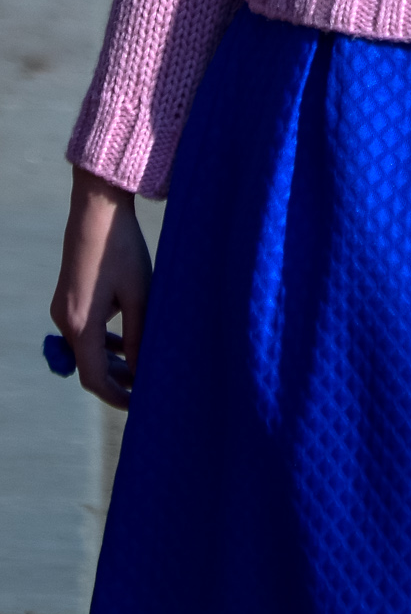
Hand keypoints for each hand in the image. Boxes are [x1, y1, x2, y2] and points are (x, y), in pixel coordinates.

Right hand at [50, 167, 152, 410]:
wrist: (96, 209)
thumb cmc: (121, 249)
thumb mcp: (139, 295)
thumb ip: (138, 337)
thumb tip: (141, 371)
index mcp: (81, 325)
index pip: (94, 378)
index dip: (116, 396)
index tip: (139, 405)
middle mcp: (65, 320)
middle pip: (88, 366)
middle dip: (116, 381)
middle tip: (144, 389)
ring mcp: (63, 307)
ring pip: (86, 348)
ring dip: (110, 361)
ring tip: (138, 369)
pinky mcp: (68, 296)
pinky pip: (84, 330)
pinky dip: (103, 340)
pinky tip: (124, 340)